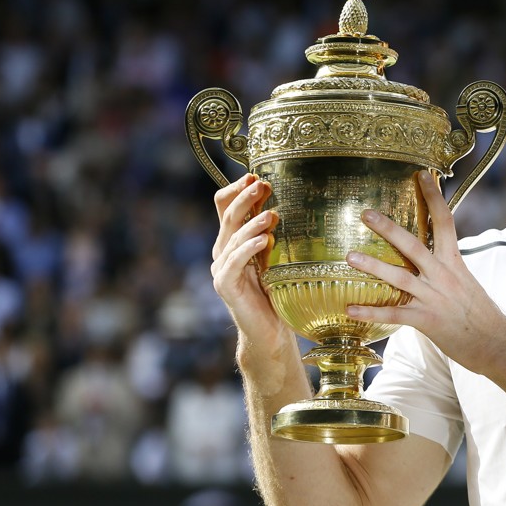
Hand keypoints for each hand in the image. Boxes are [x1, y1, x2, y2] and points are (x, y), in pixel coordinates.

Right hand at [211, 173, 289, 349]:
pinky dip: (248, 248)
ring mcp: (221, 268)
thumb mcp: (275, 255)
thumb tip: (285, 204)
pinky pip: (235, 262)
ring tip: (272, 214)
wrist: (268, 329)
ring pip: (233, 237)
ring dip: (252, 223)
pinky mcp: (225, 285)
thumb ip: (271, 232)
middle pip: (228, 216)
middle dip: (245, 198)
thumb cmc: (275, 291)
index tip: (254, 175)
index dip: (236, 189)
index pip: (225, 205)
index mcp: (232, 239)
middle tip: (263, 184)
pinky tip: (264, 239)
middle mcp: (223, 250)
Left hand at [344, 170, 505, 369]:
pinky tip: (349, 309)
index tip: (421, 175)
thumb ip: (447, 265)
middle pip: (414, 245)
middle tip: (366, 213)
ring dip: (373, 266)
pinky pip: (394, 314)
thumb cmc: (480, 313)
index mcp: (455, 262)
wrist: (497, 343)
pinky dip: (371, 312)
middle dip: (389, 228)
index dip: (433, 197)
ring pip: (400, 277)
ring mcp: (434, 298)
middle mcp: (444, 275)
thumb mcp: (466, 281)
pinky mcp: (427, 321)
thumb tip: (434, 250)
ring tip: (350, 256)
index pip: (445, 221)